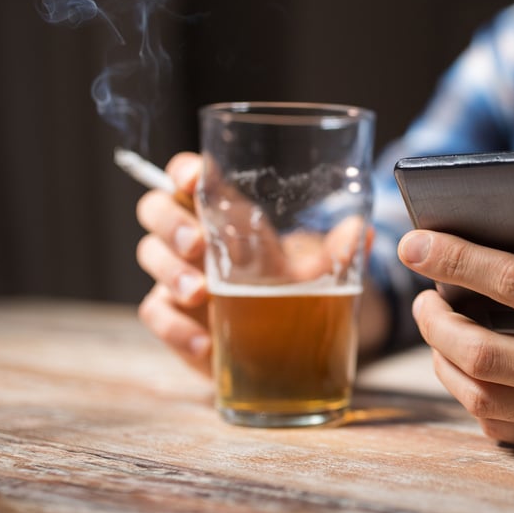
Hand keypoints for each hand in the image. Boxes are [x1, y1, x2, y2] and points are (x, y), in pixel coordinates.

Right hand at [136, 153, 381, 374]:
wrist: (286, 341)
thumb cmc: (294, 287)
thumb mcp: (320, 269)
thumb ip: (339, 250)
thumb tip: (362, 231)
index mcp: (222, 211)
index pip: (187, 176)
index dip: (184, 171)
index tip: (198, 177)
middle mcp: (193, 237)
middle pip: (155, 209)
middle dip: (171, 223)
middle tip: (199, 244)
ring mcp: (178, 275)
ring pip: (150, 256)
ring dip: (170, 272)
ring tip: (201, 293)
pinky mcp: (174, 317)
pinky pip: (156, 313)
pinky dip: (175, 327)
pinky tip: (205, 341)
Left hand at [397, 204, 513, 450]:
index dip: (459, 260)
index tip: (414, 241)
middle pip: (486, 351)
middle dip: (435, 319)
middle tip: (421, 293)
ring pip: (484, 396)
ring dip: (443, 358)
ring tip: (437, 324)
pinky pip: (501, 427)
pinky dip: (469, 395)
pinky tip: (466, 364)